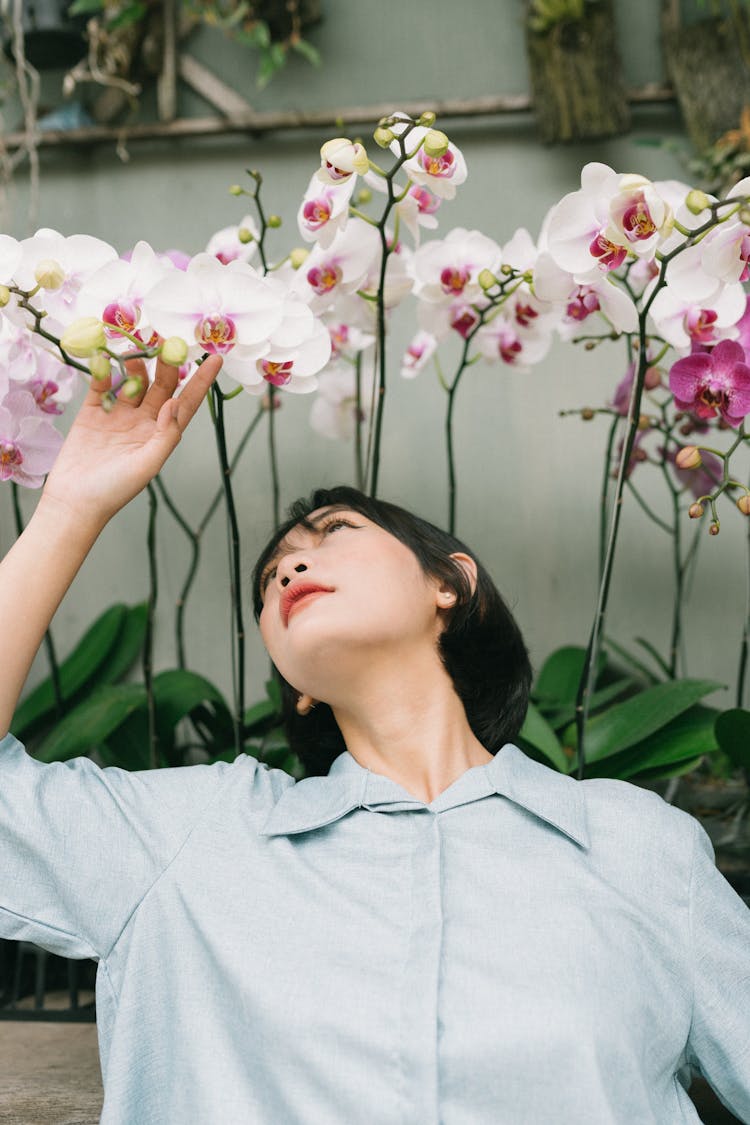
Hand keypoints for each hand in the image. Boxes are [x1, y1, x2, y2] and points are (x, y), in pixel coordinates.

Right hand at [40, 353, 222, 528]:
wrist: (74, 501)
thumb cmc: (114, 490)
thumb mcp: (148, 464)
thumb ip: (166, 434)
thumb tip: (175, 402)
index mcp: (160, 435)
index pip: (186, 403)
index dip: (201, 381)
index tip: (216, 357)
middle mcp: (142, 423)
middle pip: (160, 387)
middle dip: (167, 366)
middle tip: (168, 343)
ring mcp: (117, 416)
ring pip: (132, 383)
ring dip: (136, 366)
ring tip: (136, 353)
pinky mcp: (91, 414)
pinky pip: (100, 386)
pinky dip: (103, 371)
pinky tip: (105, 358)